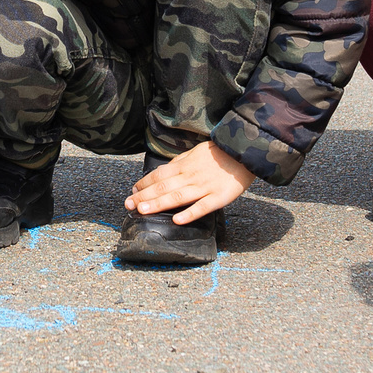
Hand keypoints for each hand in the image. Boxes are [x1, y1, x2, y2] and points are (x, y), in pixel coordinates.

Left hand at [126, 143, 253, 225]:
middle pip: (163, 186)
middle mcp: (191, 176)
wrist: (244, 152)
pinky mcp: (219, 197)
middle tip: (128, 204)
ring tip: (142, 210)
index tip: (133, 191)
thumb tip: (162, 172)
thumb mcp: (195, 152)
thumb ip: (179, 163)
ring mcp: (204, 187)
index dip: (144, 183)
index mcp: (184, 165)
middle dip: (144, 196)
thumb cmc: (219, 153)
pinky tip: (177, 220)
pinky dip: (189, 214)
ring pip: (178, 196)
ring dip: (159, 204)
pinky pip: (202, 207)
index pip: (159, 175)